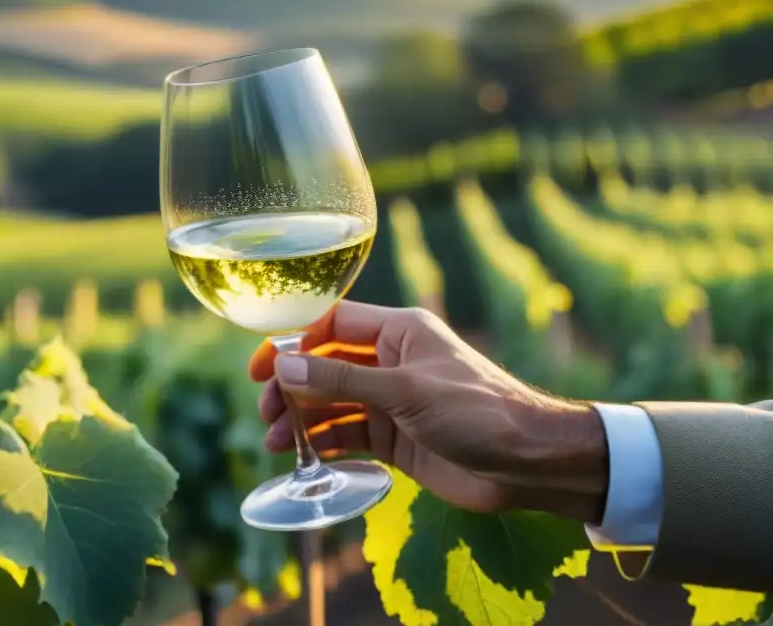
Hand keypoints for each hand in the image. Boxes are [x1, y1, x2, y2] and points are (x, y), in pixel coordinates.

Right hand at [249, 301, 608, 523]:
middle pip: (325, 365)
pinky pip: (348, 433)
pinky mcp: (395, 438)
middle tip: (266, 412)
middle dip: (293, 386)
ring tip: (274, 442)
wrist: (529, 465)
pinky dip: (323, 442)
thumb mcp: (405, 391)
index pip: (332, 324)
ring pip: (332, 403)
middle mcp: (391, 361)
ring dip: (302, 419)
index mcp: (399, 331)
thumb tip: (284, 365)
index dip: (292, 342)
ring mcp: (392, 401)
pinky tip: (301, 456)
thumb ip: (342, 379)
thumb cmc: (477, 411)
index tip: (260, 366)